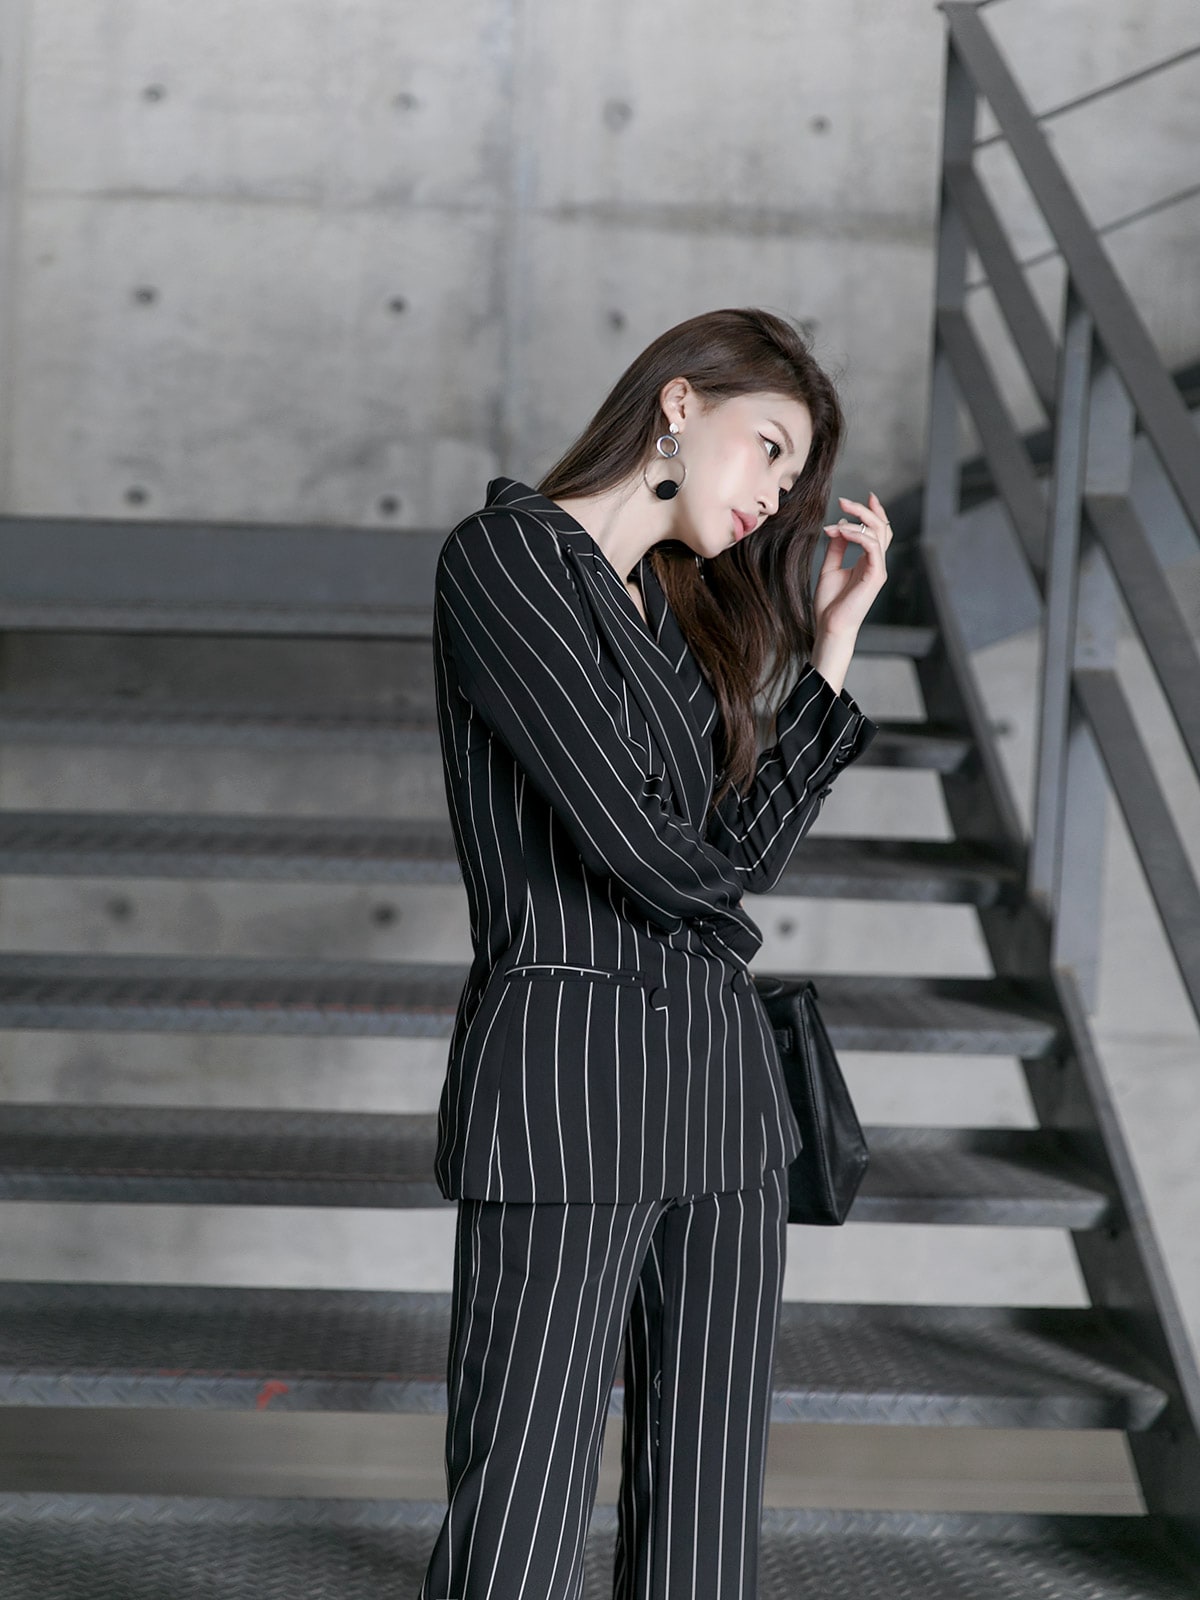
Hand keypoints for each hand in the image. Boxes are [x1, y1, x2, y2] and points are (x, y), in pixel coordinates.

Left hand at [814, 492, 891, 641]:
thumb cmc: (830, 603)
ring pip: (878, 533)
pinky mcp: (876, 575)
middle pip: (881, 528)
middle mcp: (876, 563)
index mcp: (867, 561)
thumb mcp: (829, 568)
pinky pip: (872, 546)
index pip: (877, 532)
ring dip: (858, 520)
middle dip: (865, 510)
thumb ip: (836, 547)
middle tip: (844, 501)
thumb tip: (839, 526)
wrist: (830, 626)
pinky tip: (841, 530)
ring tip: (840, 514)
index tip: (865, 496)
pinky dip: (857, 534)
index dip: (874, 512)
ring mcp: (878, 569)